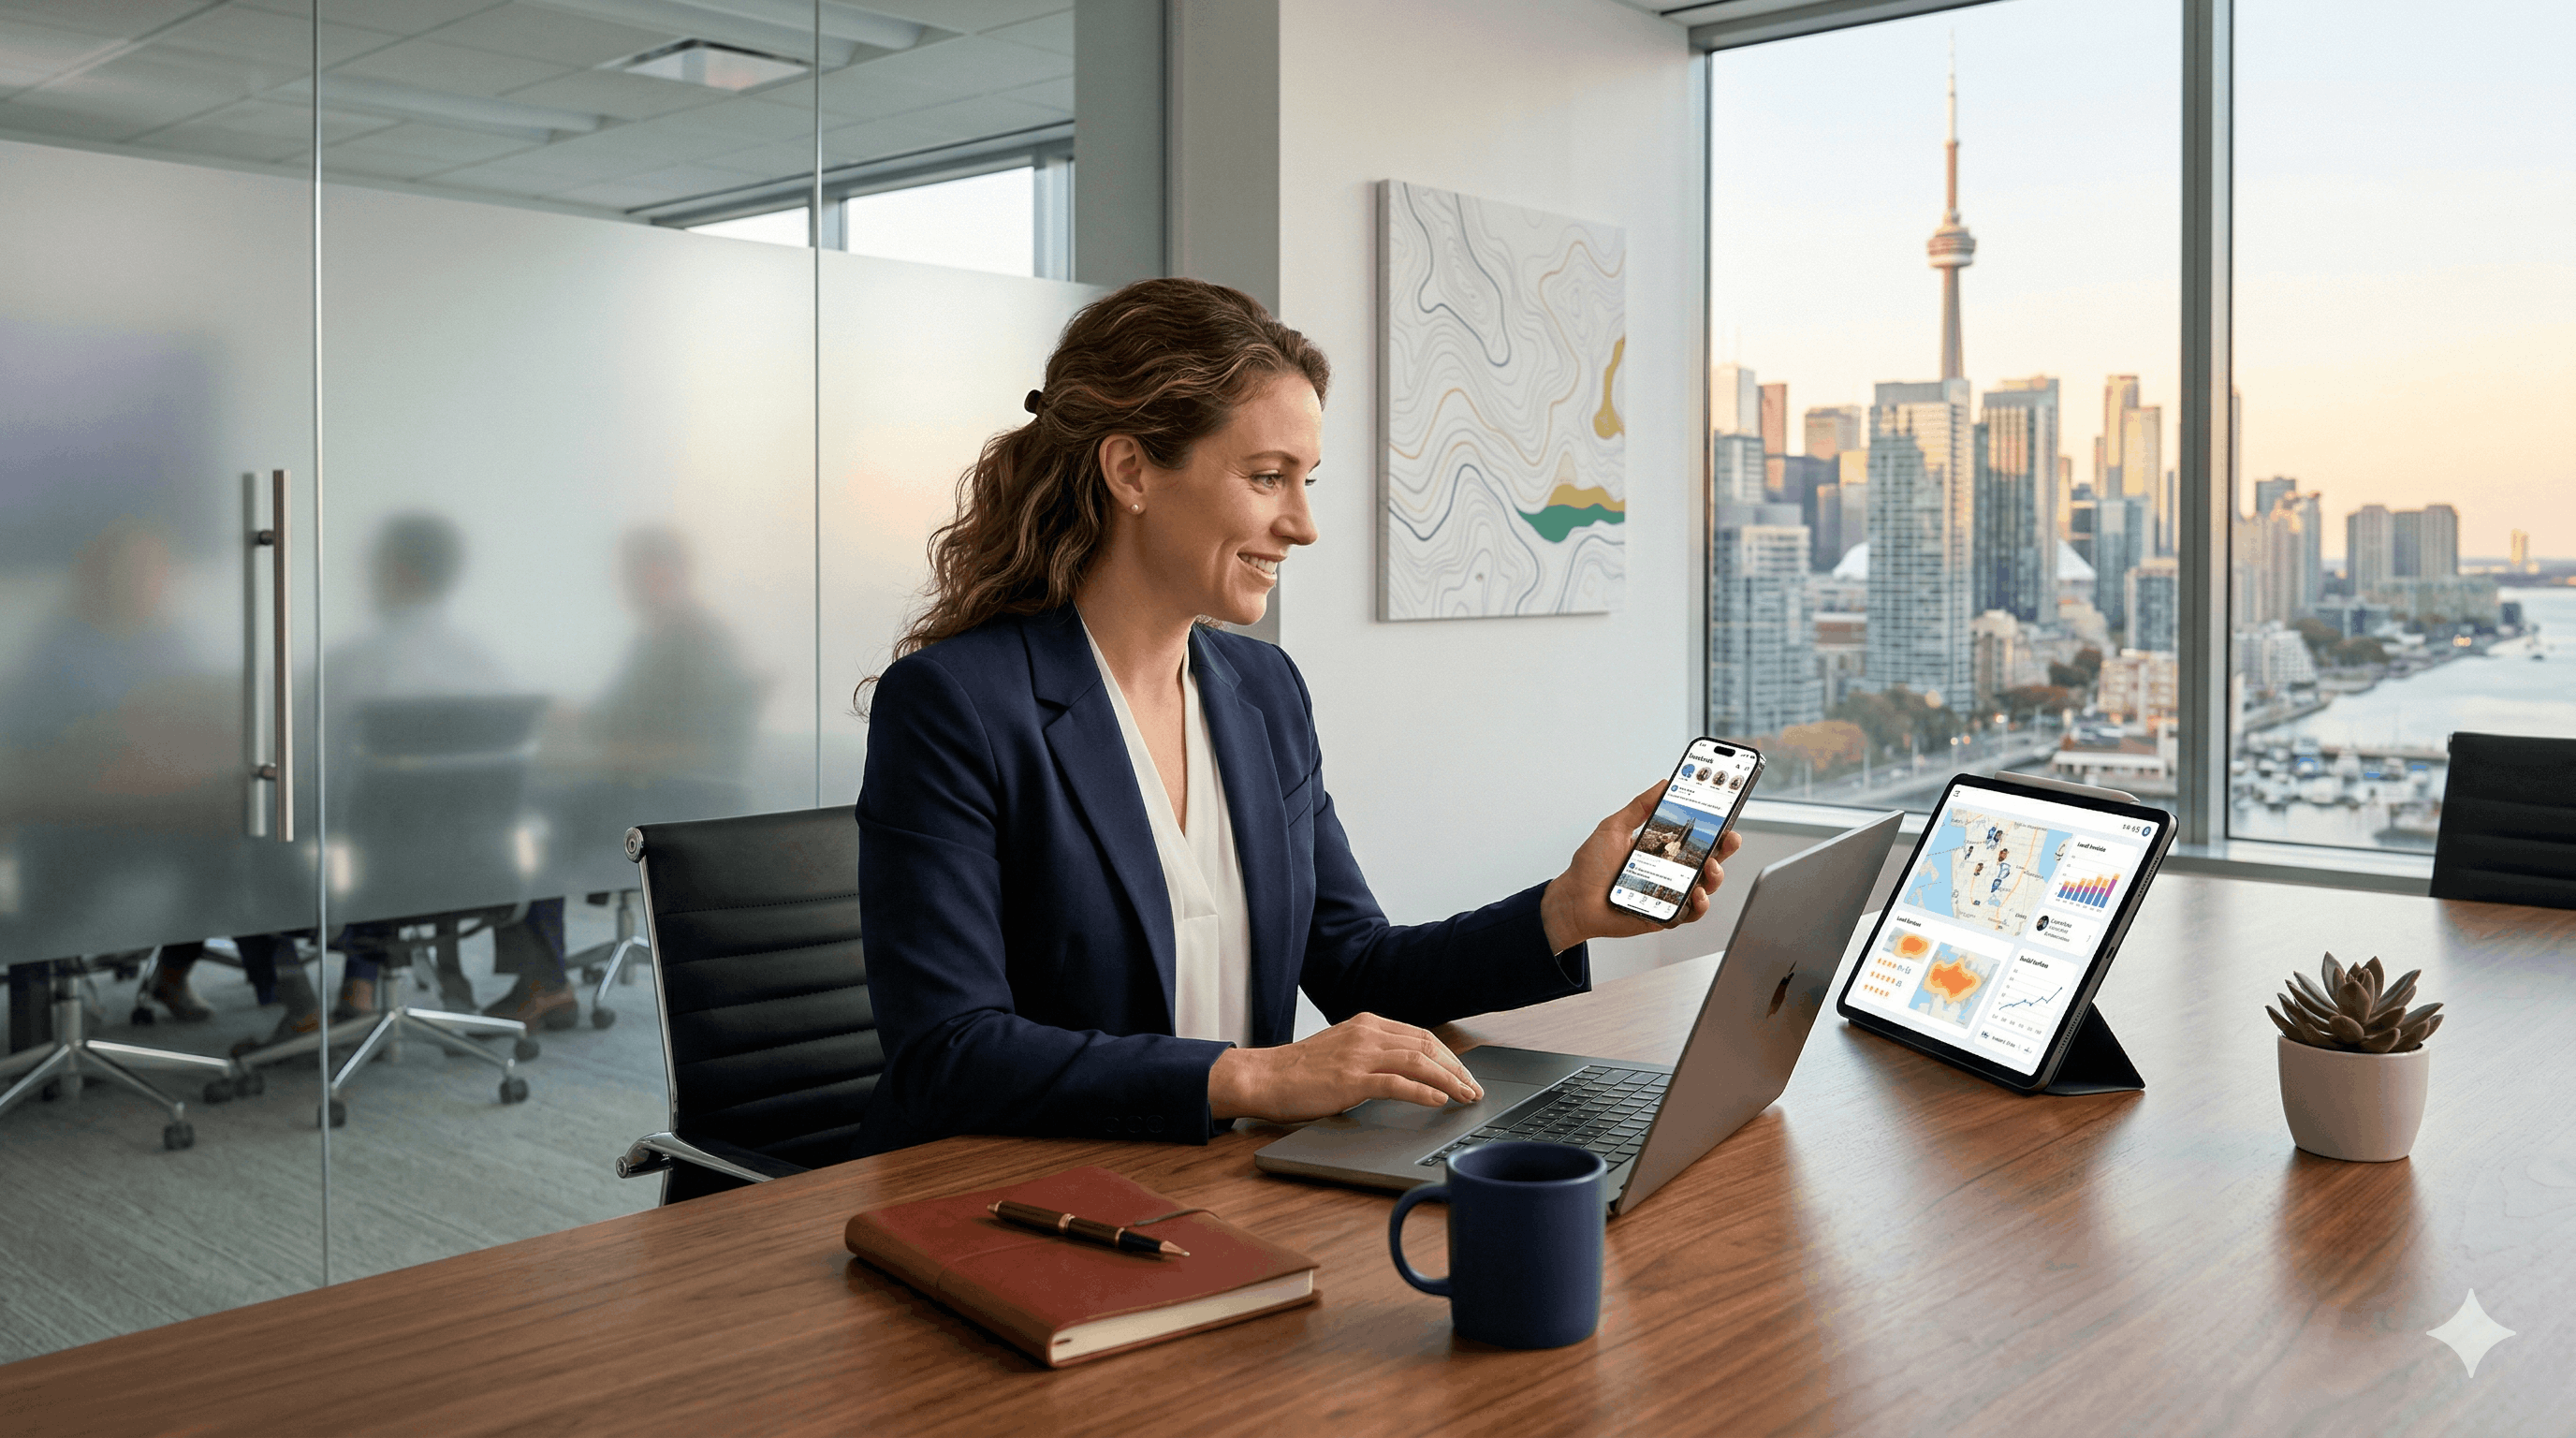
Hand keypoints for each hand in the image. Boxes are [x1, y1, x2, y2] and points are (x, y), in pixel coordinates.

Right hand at [1207, 1013, 1483, 1121]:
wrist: (1263, 1077)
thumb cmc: (1299, 1071)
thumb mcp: (1341, 1051)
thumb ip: (1371, 1054)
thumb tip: (1403, 1072)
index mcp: (1366, 1024)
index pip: (1420, 1035)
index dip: (1448, 1056)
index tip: (1464, 1074)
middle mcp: (1366, 1033)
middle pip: (1426, 1046)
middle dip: (1456, 1069)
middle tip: (1474, 1088)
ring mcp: (1359, 1054)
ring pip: (1418, 1062)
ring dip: (1448, 1080)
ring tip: (1465, 1096)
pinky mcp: (1351, 1079)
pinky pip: (1397, 1083)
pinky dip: (1422, 1091)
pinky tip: (1438, 1100)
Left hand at [1539, 782, 1743, 952]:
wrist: (1574, 901)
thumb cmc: (1591, 868)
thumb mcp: (1614, 828)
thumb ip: (1639, 807)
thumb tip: (1663, 784)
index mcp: (1660, 847)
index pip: (1694, 834)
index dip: (1714, 824)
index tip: (1726, 811)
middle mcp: (1669, 869)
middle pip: (1708, 857)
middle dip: (1725, 847)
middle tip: (1729, 837)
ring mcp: (1670, 892)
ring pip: (1706, 884)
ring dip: (1715, 875)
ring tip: (1710, 866)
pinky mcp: (1666, 914)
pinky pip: (1692, 912)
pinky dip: (1700, 904)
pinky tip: (1695, 893)